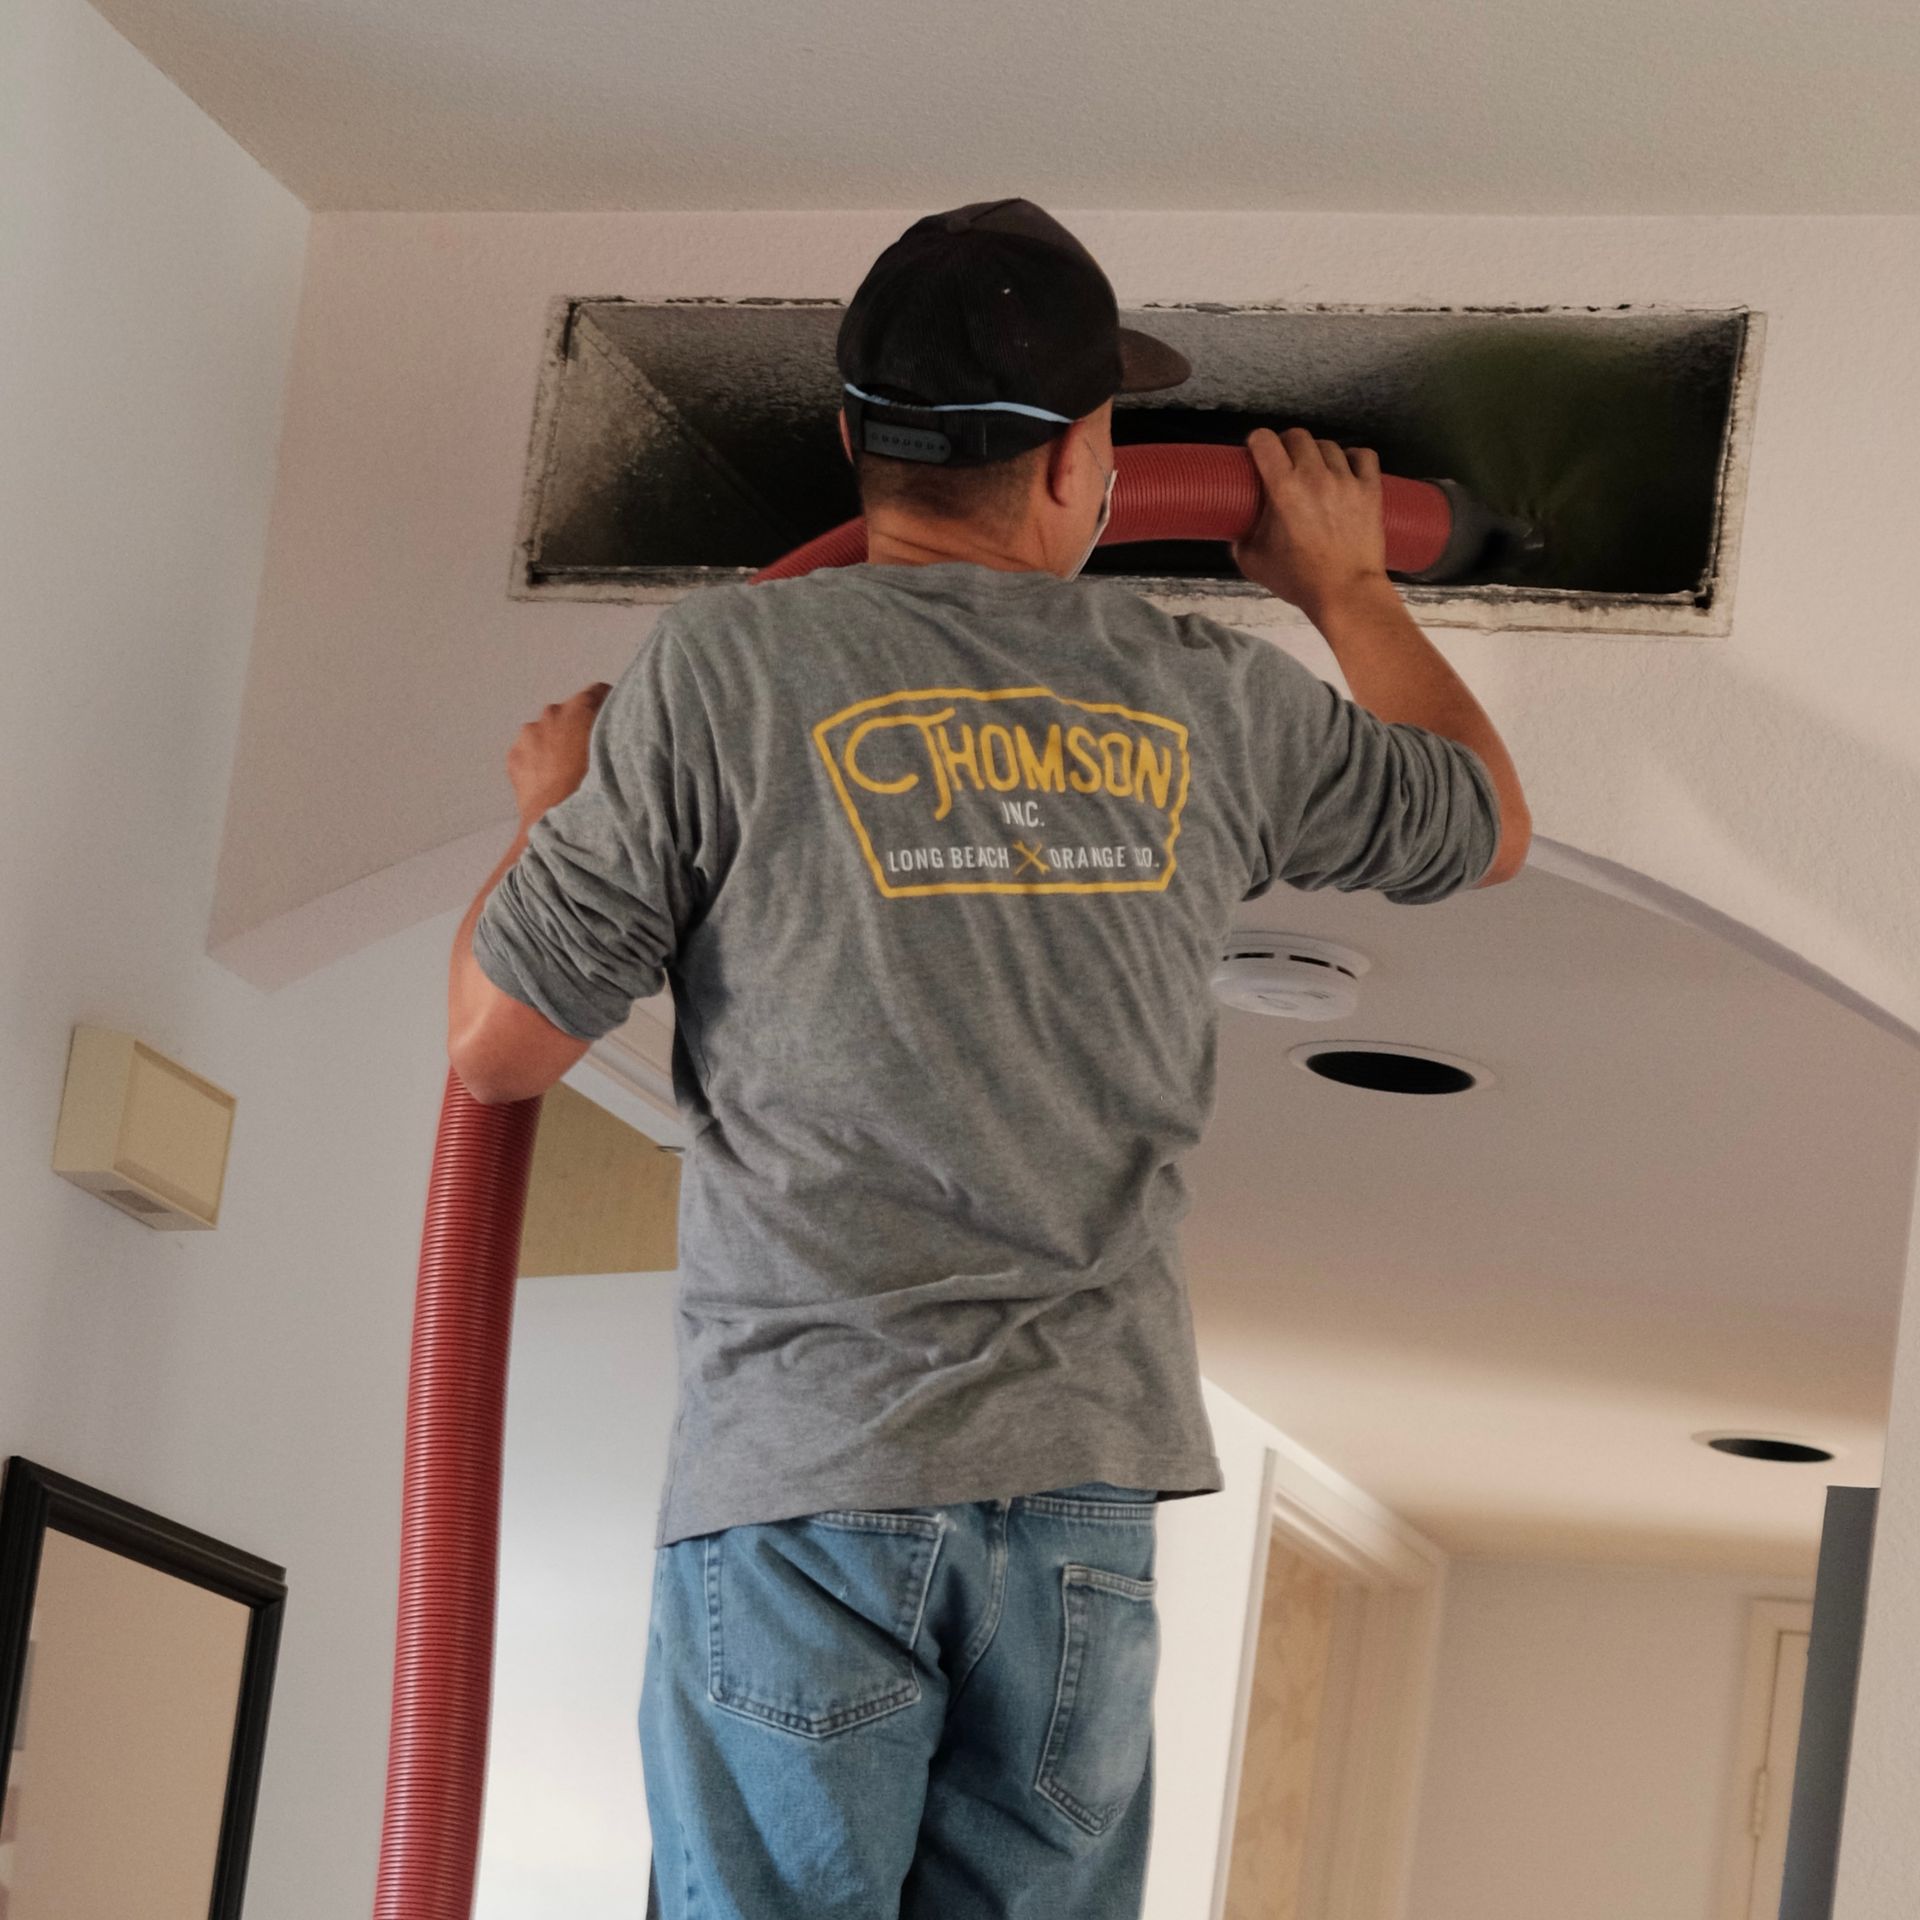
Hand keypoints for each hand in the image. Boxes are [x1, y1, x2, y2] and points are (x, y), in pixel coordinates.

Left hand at [507, 683, 611, 826]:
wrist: (560, 819)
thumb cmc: (595, 788)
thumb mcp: (620, 757)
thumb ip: (617, 735)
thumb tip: (621, 733)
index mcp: (581, 708)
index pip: (598, 692)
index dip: (606, 706)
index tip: (612, 721)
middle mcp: (552, 713)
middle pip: (568, 713)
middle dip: (577, 729)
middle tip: (588, 756)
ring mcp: (529, 734)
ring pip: (545, 733)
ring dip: (554, 746)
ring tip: (566, 773)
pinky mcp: (514, 756)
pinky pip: (528, 753)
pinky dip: (536, 763)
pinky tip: (548, 782)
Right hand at [1231, 427, 1390, 618]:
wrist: (1346, 593)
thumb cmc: (1301, 580)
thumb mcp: (1255, 562)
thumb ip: (1240, 541)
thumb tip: (1237, 532)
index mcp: (1284, 489)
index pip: (1265, 440)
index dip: (1258, 441)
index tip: (1258, 451)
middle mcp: (1315, 477)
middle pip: (1297, 436)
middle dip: (1286, 445)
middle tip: (1285, 463)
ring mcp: (1346, 481)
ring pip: (1329, 445)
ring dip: (1317, 454)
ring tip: (1315, 472)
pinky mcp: (1370, 489)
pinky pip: (1363, 455)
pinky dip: (1353, 457)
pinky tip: (1346, 469)